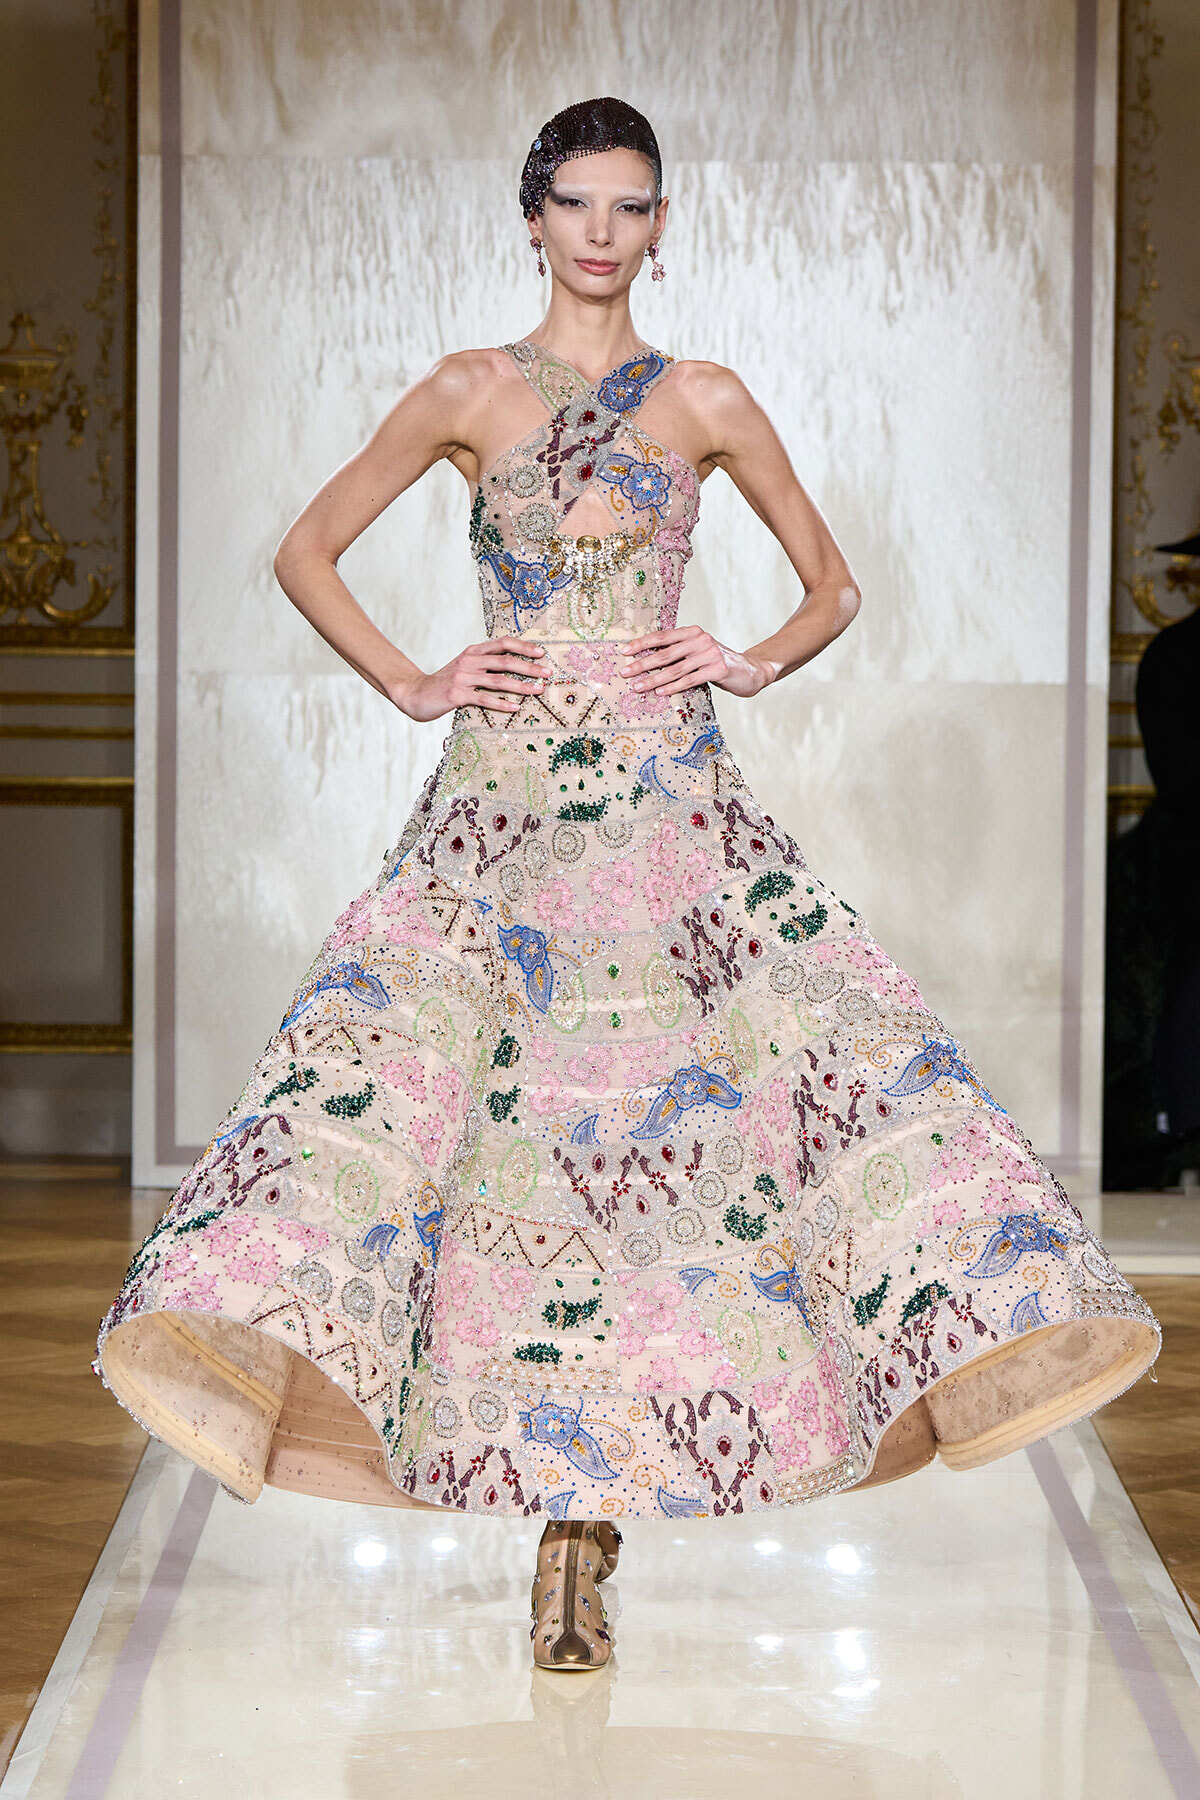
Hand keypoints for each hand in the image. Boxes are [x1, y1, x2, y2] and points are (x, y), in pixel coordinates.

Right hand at [389, 638, 545, 721]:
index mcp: (473, 651)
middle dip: (529, 667)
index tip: (541, 653)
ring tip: (537, 690)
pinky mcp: (457, 695)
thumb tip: (514, 665)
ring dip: (521, 686)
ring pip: (498, 680)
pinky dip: (502, 704)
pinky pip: (484, 699)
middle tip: (547, 673)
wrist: (416, 693)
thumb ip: (484, 663)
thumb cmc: (446, 682)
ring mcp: (463, 677)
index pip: (502, 643)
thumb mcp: (464, 666)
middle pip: (505, 661)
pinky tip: (515, 707)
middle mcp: (469, 661)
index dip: (523, 646)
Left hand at [620, 625, 773, 698]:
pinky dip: (674, 687)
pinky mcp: (718, 669)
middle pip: (665, 653)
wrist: (749, 671)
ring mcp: (710, 654)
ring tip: (637, 687)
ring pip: (675, 669)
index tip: (624, 651)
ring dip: (654, 680)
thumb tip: (646, 662)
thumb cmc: (716, 663)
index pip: (662, 636)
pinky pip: (690, 679)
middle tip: (624, 673)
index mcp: (692, 632)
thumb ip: (677, 653)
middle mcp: (700, 639)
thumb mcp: (697, 652)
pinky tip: (661, 693)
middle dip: (642, 664)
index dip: (641, 644)